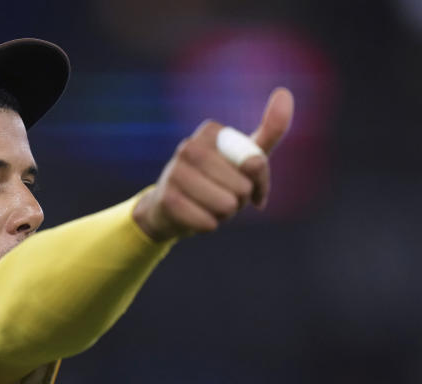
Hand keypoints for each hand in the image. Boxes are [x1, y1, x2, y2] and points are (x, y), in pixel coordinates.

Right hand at [133, 87, 294, 241]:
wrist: (170, 209)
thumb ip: (270, 130)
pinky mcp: (166, 199)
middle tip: (223, 196)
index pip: (256, 164)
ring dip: (224, 215)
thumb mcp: (245, 157)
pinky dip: (209, 226)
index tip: (244, 182)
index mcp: (210, 132)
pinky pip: (207, 221)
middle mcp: (188, 147)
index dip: (258, 182)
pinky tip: (197, 218)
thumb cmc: (215, 180)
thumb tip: (284, 92)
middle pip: (242, 187)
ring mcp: (173, 172)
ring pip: (225, 205)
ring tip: (209, 206)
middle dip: (240, 201)